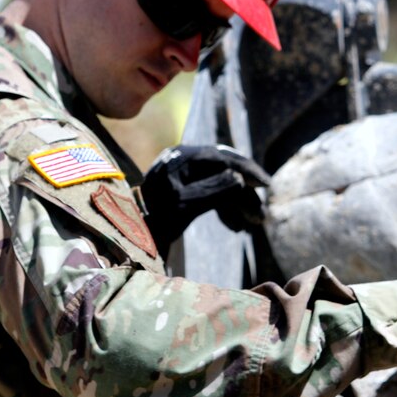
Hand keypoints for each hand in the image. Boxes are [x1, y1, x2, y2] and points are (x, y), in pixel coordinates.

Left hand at [139, 144, 270, 246]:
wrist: (129, 238)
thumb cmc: (152, 222)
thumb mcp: (184, 207)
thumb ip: (213, 190)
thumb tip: (239, 178)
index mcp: (182, 158)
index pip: (223, 158)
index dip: (248, 171)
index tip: (267, 185)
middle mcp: (183, 160)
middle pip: (225, 171)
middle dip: (244, 194)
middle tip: (260, 217)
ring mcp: (183, 173)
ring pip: (220, 183)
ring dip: (237, 203)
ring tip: (251, 225)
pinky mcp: (183, 187)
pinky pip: (211, 191)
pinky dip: (224, 206)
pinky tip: (234, 225)